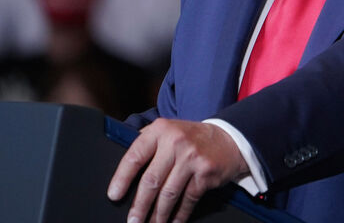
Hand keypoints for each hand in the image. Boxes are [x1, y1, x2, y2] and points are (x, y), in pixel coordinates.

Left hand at [108, 119, 248, 222]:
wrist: (229, 138)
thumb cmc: (191, 138)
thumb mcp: (168, 130)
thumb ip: (147, 142)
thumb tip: (122, 170)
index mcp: (160, 130)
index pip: (135, 156)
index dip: (121, 179)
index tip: (114, 196)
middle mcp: (176, 142)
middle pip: (151, 181)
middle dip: (139, 205)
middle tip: (132, 220)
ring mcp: (192, 158)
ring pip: (169, 193)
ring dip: (158, 214)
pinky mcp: (206, 173)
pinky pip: (188, 199)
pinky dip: (179, 214)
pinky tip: (172, 222)